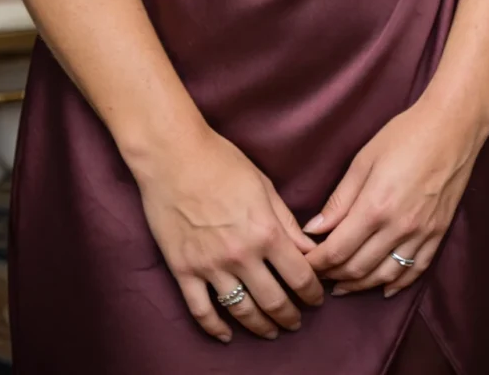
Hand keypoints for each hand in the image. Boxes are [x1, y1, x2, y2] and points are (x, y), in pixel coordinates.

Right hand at [133, 127, 323, 342]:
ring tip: (270, 331)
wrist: (172, 154)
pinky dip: (215, 328)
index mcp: (265, 231)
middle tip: (296, 322)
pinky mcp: (183, 269)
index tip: (316, 299)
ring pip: (242, 311)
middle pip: (274, 301)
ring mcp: (210, 265)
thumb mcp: (263, 185)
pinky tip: (227, 335)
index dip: (313, 293)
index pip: (300, 276)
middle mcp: (241, 254)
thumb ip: (287, 221)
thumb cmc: (220, 161)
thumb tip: (309, 249)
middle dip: (290, 317)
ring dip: (260, 327)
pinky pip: (201, 310)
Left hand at [302, 97, 484, 297]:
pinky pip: (415, 271)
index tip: (304, 265)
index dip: (317, 263)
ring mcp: (421, 235)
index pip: (337, 250)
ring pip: (385, 276)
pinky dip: (396, 284)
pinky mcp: (438, 235)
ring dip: (361, 285)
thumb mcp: (363, 160)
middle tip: (317, 275)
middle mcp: (398, 228)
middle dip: (334, 276)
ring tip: (342, 285)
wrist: (451, 129)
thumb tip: (314, 228)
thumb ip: (339, 199)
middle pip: (358, 268)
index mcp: (375, 207)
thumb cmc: (404, 135)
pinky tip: (382, 288)